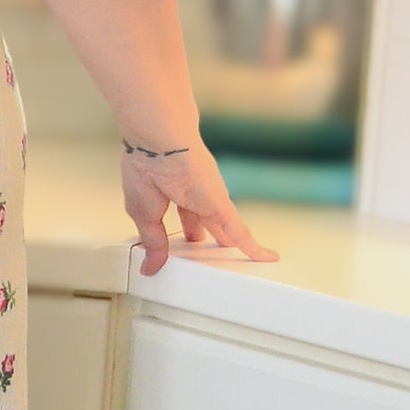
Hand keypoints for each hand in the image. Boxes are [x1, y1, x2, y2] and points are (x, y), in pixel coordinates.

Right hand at [120, 143, 276, 274]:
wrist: (159, 144)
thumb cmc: (145, 165)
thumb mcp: (143, 215)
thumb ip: (153, 242)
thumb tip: (150, 265)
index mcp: (170, 193)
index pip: (178, 216)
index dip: (177, 232)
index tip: (176, 246)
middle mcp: (193, 195)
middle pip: (203, 222)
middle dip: (204, 236)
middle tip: (206, 250)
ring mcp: (210, 200)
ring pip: (223, 227)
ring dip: (227, 242)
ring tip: (236, 257)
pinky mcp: (222, 205)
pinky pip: (240, 231)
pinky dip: (252, 247)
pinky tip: (265, 257)